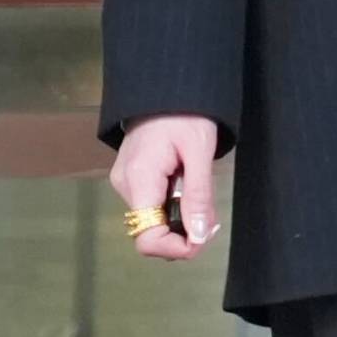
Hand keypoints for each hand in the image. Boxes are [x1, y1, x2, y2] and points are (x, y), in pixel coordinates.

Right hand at [108, 116, 223, 262]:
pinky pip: (152, 206)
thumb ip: (198, 195)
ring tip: (202, 202)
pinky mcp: (132, 179)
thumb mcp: (199, 152)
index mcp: (139, 179)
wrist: (168, 88)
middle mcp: (126, 186)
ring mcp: (126, 183)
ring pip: (152, 221)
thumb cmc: (186, 114)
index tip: (202, 239)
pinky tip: (189, 191)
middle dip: (183, 234)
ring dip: (180, 221)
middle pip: (150, 232)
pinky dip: (173, 208)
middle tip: (210, 219)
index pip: (146, 238)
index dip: (175, 248)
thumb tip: (197, 236)